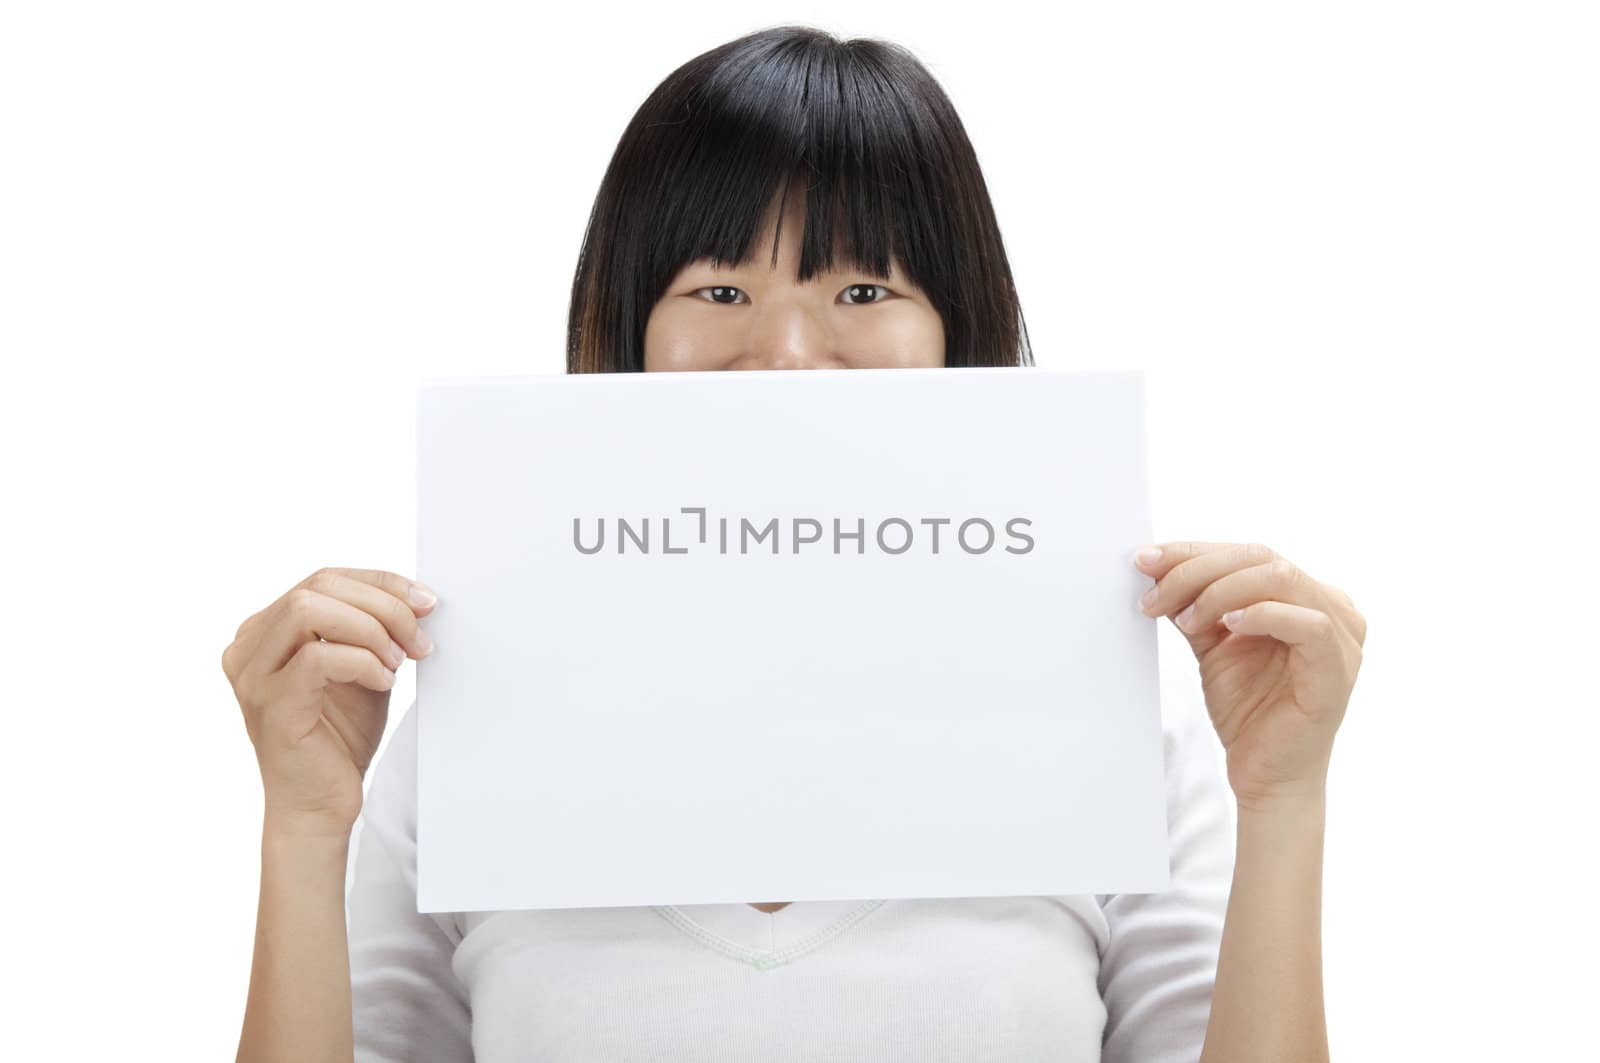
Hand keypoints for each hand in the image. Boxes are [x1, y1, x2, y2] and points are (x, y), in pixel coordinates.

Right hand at [222, 567, 437, 837]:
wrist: (321, 806)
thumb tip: (418, 598)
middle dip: (383, 605)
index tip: (426, 601)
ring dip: (370, 629)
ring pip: (309, 611)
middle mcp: (249, 649)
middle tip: (420, 639)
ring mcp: (253, 677)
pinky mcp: (272, 706)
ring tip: (399, 661)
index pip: (324, 579)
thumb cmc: (338, 739)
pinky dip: (363, 662)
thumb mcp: (363, 668)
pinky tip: (384, 681)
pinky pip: (318, 658)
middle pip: (318, 587)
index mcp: (265, 632)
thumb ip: (376, 631)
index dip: (381, 583)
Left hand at [1134, 542, 1364, 810]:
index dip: (1194, 552)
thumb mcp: (1214, 644)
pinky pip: (1308, 623)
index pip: (1249, 554)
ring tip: (1183, 618)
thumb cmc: (1248, 710)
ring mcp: (1342, 637)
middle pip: (1261, 559)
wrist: (1264, 775)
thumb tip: (1156, 566)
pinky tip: (1225, 623)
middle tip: (1153, 593)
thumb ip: (1196, 604)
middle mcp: (1332, 607)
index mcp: (1307, 596)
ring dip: (1218, 590)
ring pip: (1280, 579)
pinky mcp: (1337, 669)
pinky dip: (1260, 614)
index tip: (1146, 561)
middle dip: (1197, 569)